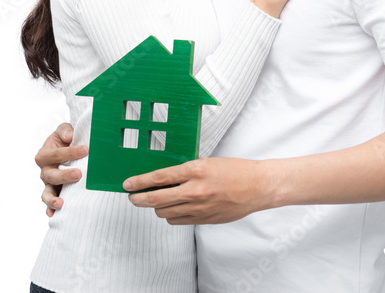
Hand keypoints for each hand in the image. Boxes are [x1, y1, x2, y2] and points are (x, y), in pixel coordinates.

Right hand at [34, 122, 87, 216]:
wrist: (69, 148)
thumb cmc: (67, 139)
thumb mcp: (65, 131)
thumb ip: (65, 131)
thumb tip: (69, 137)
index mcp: (45, 154)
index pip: (54, 154)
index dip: (68, 152)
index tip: (85, 150)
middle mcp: (45, 170)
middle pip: (50, 175)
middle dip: (64, 175)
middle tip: (79, 174)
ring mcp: (49, 183)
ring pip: (46, 192)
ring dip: (53, 198)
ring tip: (62, 202)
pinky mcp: (55, 192)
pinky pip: (49, 203)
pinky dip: (50, 210)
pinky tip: (54, 215)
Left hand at [123, 158, 270, 224]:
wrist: (257, 187)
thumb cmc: (234, 171)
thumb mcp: (206, 163)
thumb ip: (185, 171)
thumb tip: (163, 178)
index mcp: (195, 170)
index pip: (159, 178)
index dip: (139, 182)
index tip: (127, 185)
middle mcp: (195, 190)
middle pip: (156, 200)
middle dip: (139, 199)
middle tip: (132, 197)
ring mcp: (199, 208)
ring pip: (165, 213)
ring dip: (156, 207)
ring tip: (156, 201)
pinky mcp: (204, 219)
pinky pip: (178, 221)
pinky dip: (171, 215)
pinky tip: (174, 208)